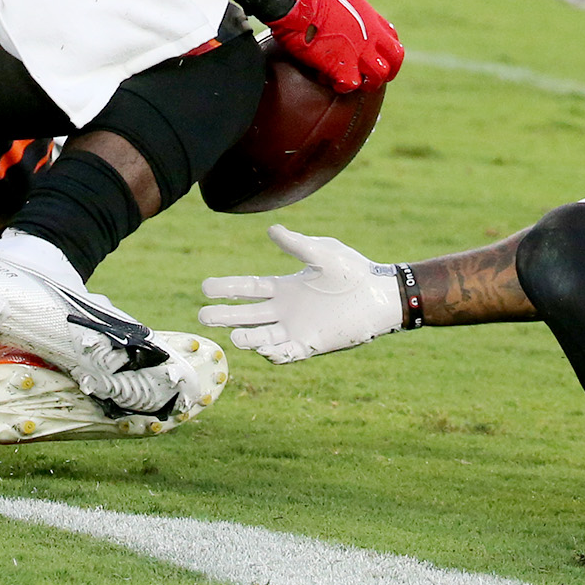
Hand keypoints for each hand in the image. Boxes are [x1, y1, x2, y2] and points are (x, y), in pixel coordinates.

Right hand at [197, 225, 400, 362]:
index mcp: (286, 287)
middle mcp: (286, 310)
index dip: (227, 288)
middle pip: (247, 314)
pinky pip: (287, 354)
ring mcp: (297, 329)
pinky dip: (274, 354)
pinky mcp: (312, 345)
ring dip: (247, 338)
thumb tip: (271, 230)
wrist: (380, 296)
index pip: (248, 288)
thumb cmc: (355, 271)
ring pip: (263, 336)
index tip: (204, 287)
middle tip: (204, 315)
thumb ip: (297, 245)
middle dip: (225, 315)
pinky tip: (264, 349)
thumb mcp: (323, 253)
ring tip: (234, 337)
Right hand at [263, 0, 401, 92]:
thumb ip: (351, 17)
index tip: (375, 58)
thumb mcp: (342, 2)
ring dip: (366, 83)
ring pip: (379, 76)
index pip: (393, 39)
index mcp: (370, 18)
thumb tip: (344, 24)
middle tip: (369, 79)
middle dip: (385, 72)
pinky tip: (327, 79)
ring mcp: (360, 51)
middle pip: (395, 60)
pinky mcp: (343, 65)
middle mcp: (371, 35)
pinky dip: (341, 86)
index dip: (386, 54)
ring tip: (349, 81)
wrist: (299, 2)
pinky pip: (352, 85)